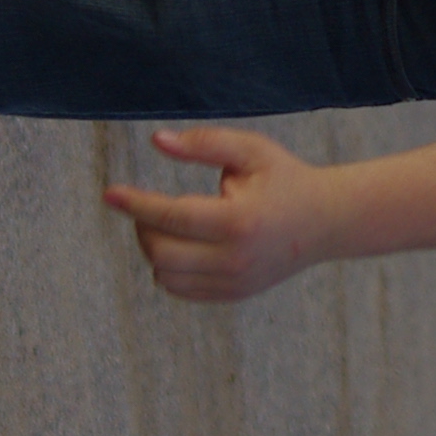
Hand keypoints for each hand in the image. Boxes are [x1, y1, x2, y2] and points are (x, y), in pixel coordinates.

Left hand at [103, 126, 343, 302]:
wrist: (326, 222)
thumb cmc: (283, 179)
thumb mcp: (250, 150)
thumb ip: (203, 143)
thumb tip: (156, 140)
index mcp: (238, 221)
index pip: (171, 217)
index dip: (135, 204)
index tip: (110, 193)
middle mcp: (234, 259)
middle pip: (161, 253)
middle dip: (144, 227)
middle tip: (149, 207)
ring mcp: (234, 282)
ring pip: (165, 276)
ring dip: (155, 249)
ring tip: (169, 224)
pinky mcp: (232, 295)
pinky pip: (180, 289)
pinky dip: (169, 268)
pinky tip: (182, 244)